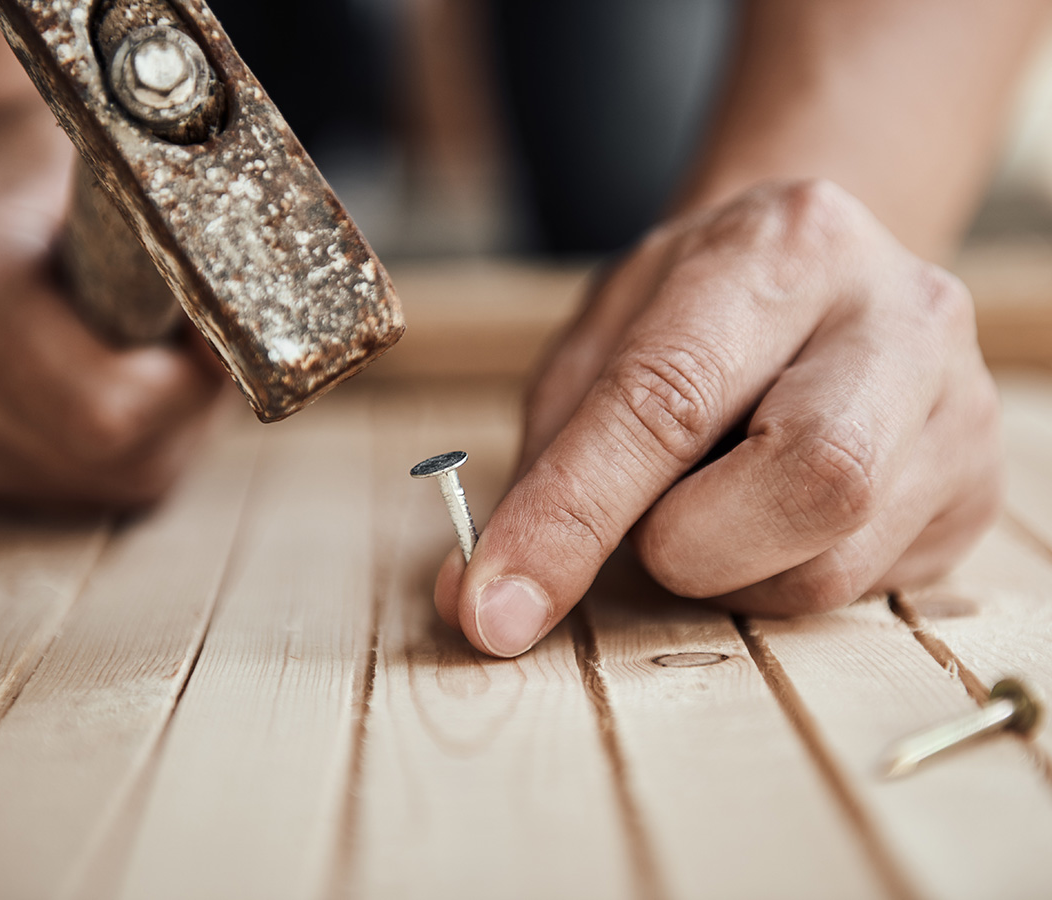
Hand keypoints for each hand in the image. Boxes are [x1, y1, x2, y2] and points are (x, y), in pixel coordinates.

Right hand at [0, 105, 222, 506]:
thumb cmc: (67, 182)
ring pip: (98, 483)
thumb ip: (184, 260)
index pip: (107, 408)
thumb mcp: (133, 183)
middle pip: (106, 457)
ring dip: (151, 434)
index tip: (210, 332)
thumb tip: (242, 344)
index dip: (186, 382)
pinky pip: (75, 493)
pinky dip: (115, 453)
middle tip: (179, 346)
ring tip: (134, 359)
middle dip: (175, 411)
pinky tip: (94, 389)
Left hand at [435, 179, 1003, 655]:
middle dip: (690, 543)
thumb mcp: (601, 345)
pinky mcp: (971, 495)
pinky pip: (852, 593)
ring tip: (713, 501)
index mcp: (785, 248)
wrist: (820, 279)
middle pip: (813, 479)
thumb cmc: (694, 314)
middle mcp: (901, 318)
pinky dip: (771, 578)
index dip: (572, 514)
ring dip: (725, 570)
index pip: (669, 397)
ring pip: (827, 566)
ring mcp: (958, 411)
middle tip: (651, 524)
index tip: (494, 605)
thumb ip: (543, 465)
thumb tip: (479, 600)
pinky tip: (765, 516)